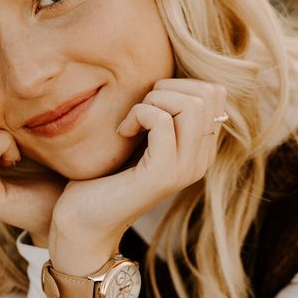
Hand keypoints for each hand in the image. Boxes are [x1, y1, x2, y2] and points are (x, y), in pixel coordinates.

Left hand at [48, 78, 227, 273]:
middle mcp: (200, 161)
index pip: (214, 93)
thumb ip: (162, 112)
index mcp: (200, 149)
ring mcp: (185, 169)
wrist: (83, 221)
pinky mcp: (162, 175)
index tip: (148, 105)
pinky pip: (161, 121)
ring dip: (153, 101)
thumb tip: (168, 76)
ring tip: (131, 121)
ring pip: (192, 104)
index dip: (178, 85)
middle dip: (166, 89)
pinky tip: (122, 132)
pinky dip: (137, 115)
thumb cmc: (104, 175)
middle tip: (138, 110)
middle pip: (207, 94)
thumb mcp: (140, 136)